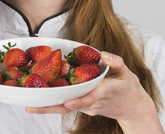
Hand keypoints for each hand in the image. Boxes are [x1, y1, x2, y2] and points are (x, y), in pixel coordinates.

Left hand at [26, 52, 163, 132]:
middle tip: (32, 108)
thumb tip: (103, 54)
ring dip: (48, 108)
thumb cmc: (130, 89)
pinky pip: (68, 106)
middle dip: (51, 108)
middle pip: (70, 106)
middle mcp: (93, 103)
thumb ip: (116, 62)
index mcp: (104, 92)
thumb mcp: (127, 73)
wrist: (134, 111)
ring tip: (29, 106)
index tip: (67, 103)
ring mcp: (88, 108)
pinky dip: (54, 104)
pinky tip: (38, 101)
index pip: (90, 98)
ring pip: (66, 108)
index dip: (78, 101)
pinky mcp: (84, 109)